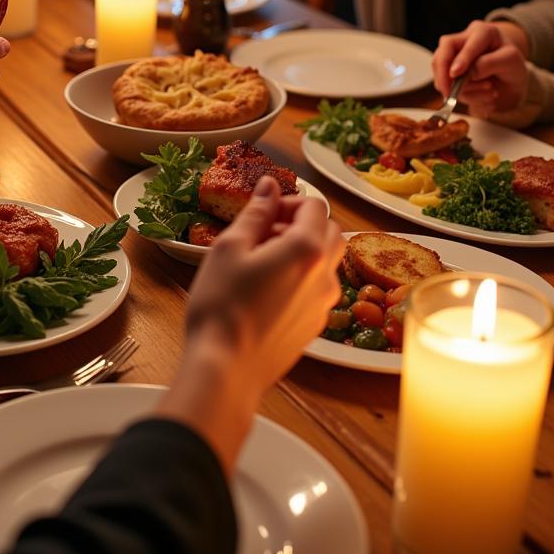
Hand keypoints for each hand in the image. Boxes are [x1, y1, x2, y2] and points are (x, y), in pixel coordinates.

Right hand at [186, 179, 343, 391]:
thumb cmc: (222, 306)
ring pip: (327, 261)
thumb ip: (256, 212)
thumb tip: (269, 186)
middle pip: (330, 232)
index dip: (289, 201)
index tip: (264, 212)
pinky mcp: (315, 326)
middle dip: (302, 223)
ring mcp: (323, 304)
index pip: (316, 206)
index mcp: (307, 249)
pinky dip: (301, 277)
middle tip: (265, 233)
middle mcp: (325, 275)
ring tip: (263, 262)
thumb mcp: (230, 247)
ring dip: (303, 250)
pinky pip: (318, 289)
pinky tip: (266, 290)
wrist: (226, 368)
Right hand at [433, 20, 528, 117]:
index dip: (459, 58)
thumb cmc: (512, 66)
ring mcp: (454, 55)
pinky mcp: (449, 70)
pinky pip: (446, 84)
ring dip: (462, 89)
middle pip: (443, 53)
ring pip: (441, 71)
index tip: (455, 74)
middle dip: (444, 74)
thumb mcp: (511, 61)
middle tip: (449, 93)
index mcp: (482, 32)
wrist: (510, 80)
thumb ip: (491, 63)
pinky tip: (482, 95)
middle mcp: (464, 40)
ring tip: (489, 92)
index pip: (466, 43)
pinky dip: (464, 95)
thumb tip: (469, 73)